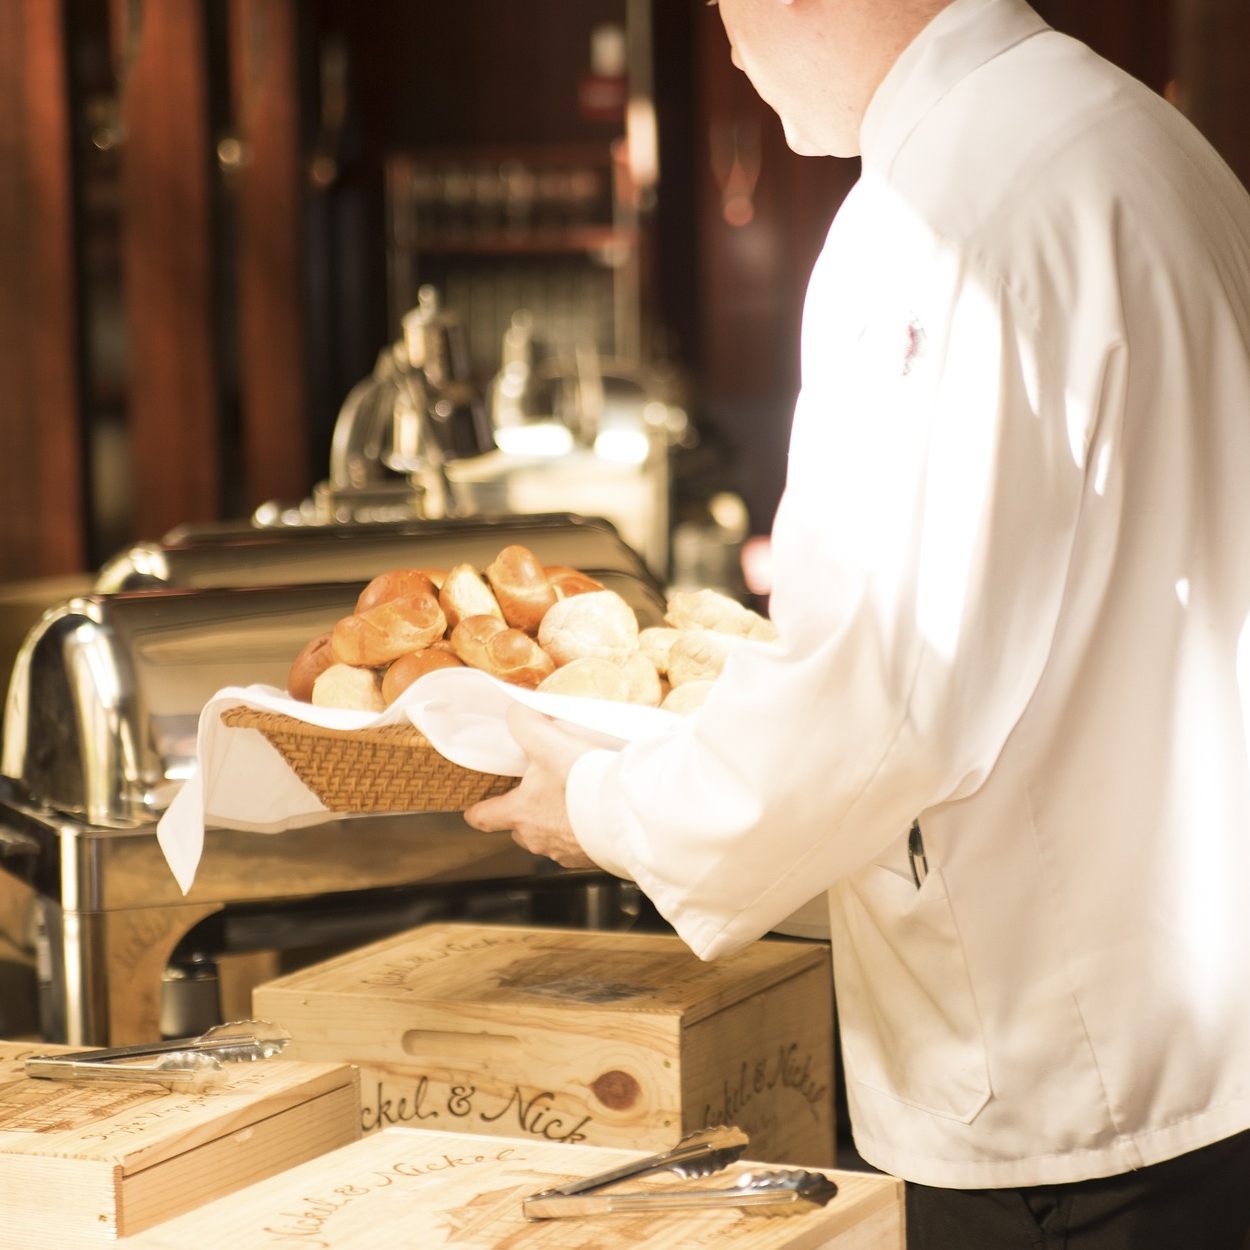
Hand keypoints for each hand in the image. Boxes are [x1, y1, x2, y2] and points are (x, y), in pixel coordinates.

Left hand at [464, 703, 597, 867]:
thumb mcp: (548, 741)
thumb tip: (516, 712)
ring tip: (575, 803)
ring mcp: (566, 852)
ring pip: (550, 839)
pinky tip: (598, 815)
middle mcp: (539, 838)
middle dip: (525, 815)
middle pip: (519, 831)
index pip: (485, 818)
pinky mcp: (592, 858)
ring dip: (557, 824)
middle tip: (539, 794)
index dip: (478, 811)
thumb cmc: (584, 782)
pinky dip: (585, 833)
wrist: (626, 812)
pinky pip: (581, 846)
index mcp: (520, 813)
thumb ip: (525, 722)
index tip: (474, 810)